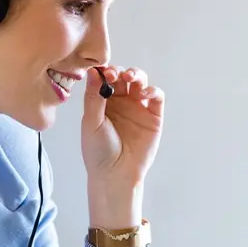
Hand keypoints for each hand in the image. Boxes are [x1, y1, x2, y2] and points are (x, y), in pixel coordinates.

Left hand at [81, 66, 164, 187]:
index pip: (106, 78)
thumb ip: (93, 97)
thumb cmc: (98, 152)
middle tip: (115, 75)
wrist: (116, 174)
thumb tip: (93, 71)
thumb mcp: (91, 122)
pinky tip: (144, 94)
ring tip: (130, 78)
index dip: (105, 71)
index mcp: (103, 102)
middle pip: (124, 76)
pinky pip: (156, 97)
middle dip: (120, 71)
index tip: (103, 72)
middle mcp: (121, 102)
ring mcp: (138, 108)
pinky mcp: (153, 116)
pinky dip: (152, 90)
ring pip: (141, 82)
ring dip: (137, 75)